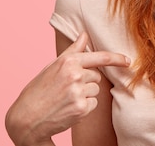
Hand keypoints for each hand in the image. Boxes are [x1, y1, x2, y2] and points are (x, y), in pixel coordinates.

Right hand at [5, 32, 129, 145]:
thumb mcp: (52, 67)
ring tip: (66, 98)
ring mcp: (78, 92)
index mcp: (68, 61)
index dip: (116, 58)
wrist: (26, 118)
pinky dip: (85, 107)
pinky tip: (69, 108)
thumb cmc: (38, 90)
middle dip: (86, 81)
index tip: (128, 61)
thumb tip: (84, 34)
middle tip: (67, 88)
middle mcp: (74, 74)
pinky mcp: (81, 108)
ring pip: (96, 89)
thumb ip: (72, 51)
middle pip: (97, 76)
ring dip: (85, 94)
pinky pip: (93, 103)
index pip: (99, 57)